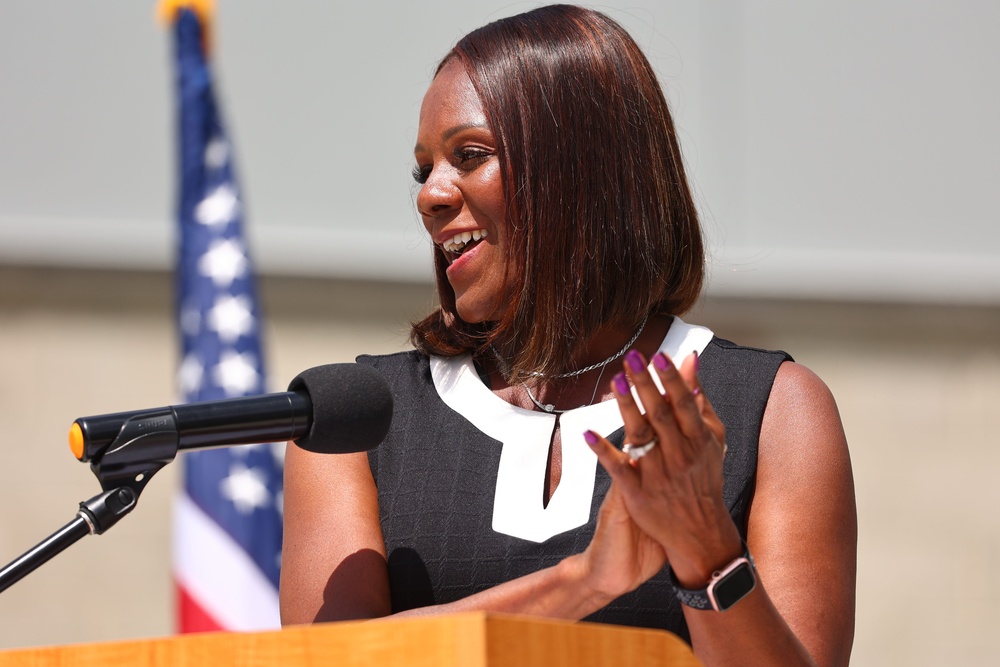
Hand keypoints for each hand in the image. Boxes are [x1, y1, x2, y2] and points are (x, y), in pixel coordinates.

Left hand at [585, 350, 743, 587]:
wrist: (700, 534)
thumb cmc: (704, 479)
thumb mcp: (711, 440)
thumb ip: (699, 401)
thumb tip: (690, 360)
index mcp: (698, 440)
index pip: (683, 404)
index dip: (672, 379)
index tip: (659, 356)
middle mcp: (679, 455)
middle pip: (660, 414)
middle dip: (646, 384)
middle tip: (631, 357)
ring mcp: (658, 474)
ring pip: (640, 435)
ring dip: (627, 407)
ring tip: (616, 381)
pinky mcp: (637, 493)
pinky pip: (618, 468)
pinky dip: (603, 451)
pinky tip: (587, 433)